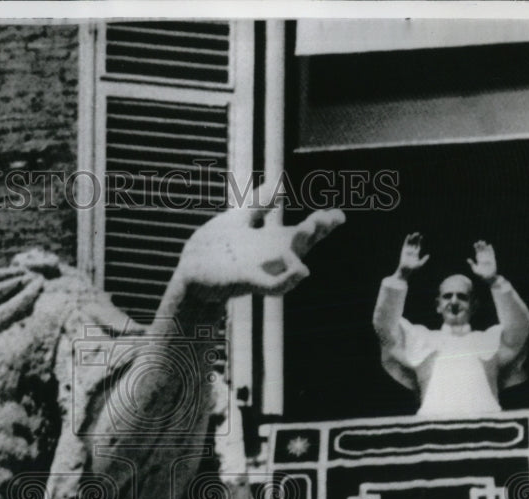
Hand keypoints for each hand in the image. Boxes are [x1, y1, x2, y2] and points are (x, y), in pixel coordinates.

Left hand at [174, 195, 345, 299]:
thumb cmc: (215, 252)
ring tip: (309, 227)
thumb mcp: (238, 219)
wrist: (190, 278)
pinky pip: (272, 286)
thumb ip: (259, 202)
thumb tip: (281, 182)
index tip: (338, 215)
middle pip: (301, 244)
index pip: (303, 233)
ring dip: (302, 247)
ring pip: (289, 263)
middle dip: (317, 231)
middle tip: (331, 218)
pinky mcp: (245, 281)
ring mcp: (260, 270)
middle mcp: (271, 258)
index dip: (322, 225)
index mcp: (272, 243)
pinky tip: (301, 271)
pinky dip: (287, 281)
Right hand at [396, 231, 427, 279]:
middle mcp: (412, 251)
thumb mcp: (420, 264)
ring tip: (414, 234)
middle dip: (416, 238)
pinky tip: (409, 236)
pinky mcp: (404, 250)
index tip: (421, 237)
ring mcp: (408, 250)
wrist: (405, 269)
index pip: (418, 246)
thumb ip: (424, 260)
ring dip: (412, 238)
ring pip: (410, 243)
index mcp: (416, 254)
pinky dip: (407, 240)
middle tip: (418, 233)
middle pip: (414, 243)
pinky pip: (405, 244)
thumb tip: (428, 255)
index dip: (420, 241)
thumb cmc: (413, 268)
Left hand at [467, 240, 497, 282]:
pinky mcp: (492, 259)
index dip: (476, 248)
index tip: (475, 244)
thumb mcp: (475, 269)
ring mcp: (488, 258)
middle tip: (479, 241)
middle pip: (482, 250)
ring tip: (484, 242)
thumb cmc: (480, 274)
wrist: (488, 277)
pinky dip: (491, 249)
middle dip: (481, 245)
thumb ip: (472, 264)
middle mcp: (483, 258)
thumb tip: (467, 259)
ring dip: (485, 246)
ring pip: (486, 250)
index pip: (477, 252)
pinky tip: (489, 245)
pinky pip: (491, 253)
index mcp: (479, 260)